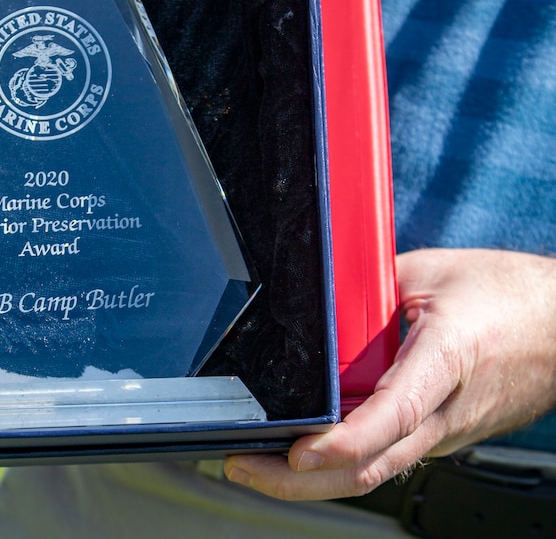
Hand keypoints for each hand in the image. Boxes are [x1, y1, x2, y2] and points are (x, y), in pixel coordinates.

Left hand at [224, 247, 555, 500]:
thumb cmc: (508, 294)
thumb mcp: (430, 272)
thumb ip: (370, 287)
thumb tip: (318, 300)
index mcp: (446, 361)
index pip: (392, 416)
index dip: (343, 441)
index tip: (298, 453)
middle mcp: (446, 411)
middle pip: (372, 465)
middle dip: (300, 480)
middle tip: (243, 467)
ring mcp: (446, 431)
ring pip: (376, 469)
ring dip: (315, 477)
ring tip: (258, 465)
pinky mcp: (442, 433)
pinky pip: (388, 455)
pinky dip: (342, 462)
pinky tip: (306, 453)